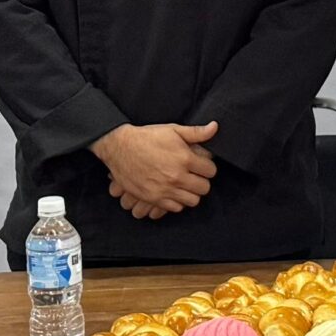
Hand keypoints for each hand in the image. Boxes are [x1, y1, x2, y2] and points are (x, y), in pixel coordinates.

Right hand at [93, 122, 217, 218]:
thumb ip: (196, 132)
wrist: (120, 148)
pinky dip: (177, 201)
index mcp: (185, 159)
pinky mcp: (154, 198)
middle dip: (202, 181)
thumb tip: (215, 127)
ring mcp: (165, 190)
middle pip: (204, 188)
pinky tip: (173, 191)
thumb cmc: (147, 137)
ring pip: (193, 201)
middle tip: (194, 175)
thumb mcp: (173, 130)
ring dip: (191, 193)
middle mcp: (177, 177)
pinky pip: (176, 208)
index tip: (201, 165)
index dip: (207, 167)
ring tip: (185, 184)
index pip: (211, 171)